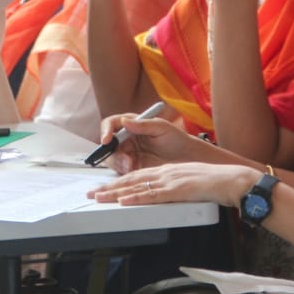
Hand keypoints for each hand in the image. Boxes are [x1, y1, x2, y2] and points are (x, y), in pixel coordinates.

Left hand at [88, 161, 256, 208]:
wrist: (232, 180)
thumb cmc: (215, 183)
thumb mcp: (190, 182)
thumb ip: (175, 187)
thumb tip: (164, 195)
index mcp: (167, 171)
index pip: (137, 175)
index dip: (119, 182)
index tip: (104, 188)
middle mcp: (165, 173)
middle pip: (132, 179)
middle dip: (109, 187)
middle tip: (91, 193)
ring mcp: (170, 181)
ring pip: (137, 186)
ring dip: (115, 193)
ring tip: (99, 198)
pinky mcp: (177, 190)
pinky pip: (153, 195)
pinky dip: (136, 198)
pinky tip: (124, 201)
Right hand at [97, 115, 218, 173]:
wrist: (188, 159)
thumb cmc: (177, 139)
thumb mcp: (162, 128)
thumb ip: (143, 124)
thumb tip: (124, 121)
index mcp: (131, 124)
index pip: (111, 124)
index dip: (106, 131)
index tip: (107, 139)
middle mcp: (126, 138)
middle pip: (107, 143)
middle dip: (112, 152)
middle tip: (124, 160)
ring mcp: (128, 154)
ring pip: (112, 158)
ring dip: (118, 163)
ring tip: (131, 167)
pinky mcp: (131, 168)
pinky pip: (119, 170)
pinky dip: (123, 172)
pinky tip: (133, 171)